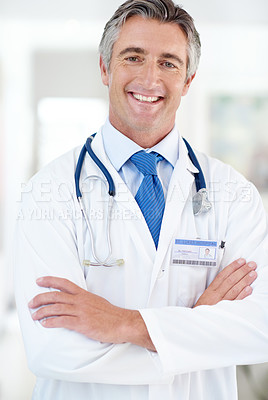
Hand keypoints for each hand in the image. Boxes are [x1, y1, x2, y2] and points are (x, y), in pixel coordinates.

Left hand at [29, 277, 154, 349]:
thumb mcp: (96, 301)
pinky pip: (63, 321)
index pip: (64, 283)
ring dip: (42, 311)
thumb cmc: (110, 314)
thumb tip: (74, 302)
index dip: (50, 280)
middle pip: (56, 295)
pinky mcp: (82, 324)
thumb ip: (84, 300)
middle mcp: (81, 301)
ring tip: (34, 316)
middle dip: (40, 298)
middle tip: (31, 303)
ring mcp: (81, 312)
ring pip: (56, 308)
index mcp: (84, 294)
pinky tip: (45, 324)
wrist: (122, 323)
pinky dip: (51, 322)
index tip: (39, 280)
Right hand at [194, 258, 256, 307]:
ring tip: (253, 274)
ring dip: (244, 280)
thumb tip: (228, 278)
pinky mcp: (226, 311)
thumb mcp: (206, 296)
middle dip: (242, 271)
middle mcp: (216, 295)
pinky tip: (249, 289)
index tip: (241, 261)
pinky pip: (235, 302)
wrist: (198, 322)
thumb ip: (216, 288)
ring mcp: (221, 303)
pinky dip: (242, 295)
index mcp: (211, 290)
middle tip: (251, 265)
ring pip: (234, 289)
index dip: (232, 267)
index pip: (223, 275)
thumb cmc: (203, 309)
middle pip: (230, 280)